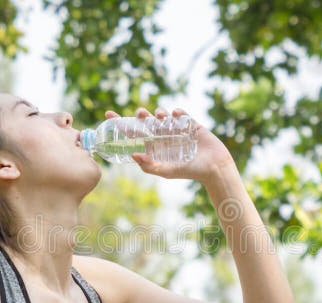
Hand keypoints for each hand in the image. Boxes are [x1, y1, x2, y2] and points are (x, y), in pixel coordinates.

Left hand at [104, 106, 236, 184]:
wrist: (214, 167)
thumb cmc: (189, 171)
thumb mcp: (167, 171)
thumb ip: (150, 166)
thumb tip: (133, 155)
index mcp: (154, 146)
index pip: (133, 133)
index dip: (120, 123)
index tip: (108, 114)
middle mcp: (163, 136)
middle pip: (146, 121)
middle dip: (141, 115)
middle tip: (140, 114)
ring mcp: (176, 128)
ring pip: (161, 114)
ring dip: (158, 112)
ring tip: (159, 117)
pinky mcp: (190, 123)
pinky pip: (180, 113)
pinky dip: (176, 112)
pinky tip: (176, 115)